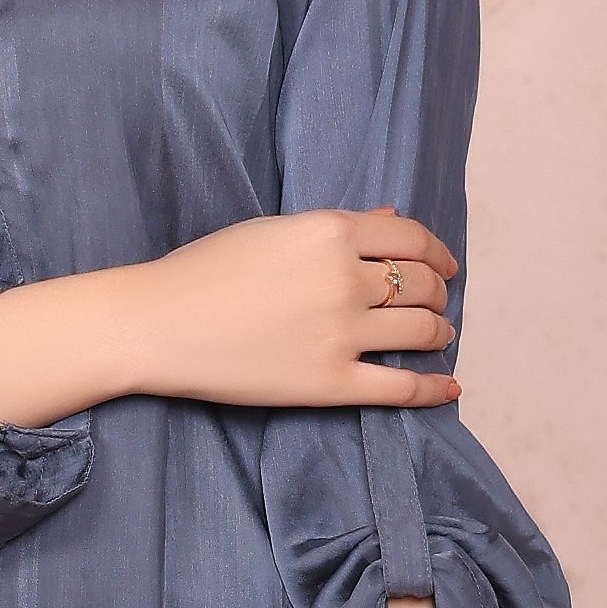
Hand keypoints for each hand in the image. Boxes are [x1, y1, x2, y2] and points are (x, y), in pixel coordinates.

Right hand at [121, 210, 460, 410]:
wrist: (158, 324)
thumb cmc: (205, 271)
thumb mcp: (272, 230)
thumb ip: (335, 226)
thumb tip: (390, 218)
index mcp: (330, 232)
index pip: (411, 238)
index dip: (437, 252)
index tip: (443, 265)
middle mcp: (345, 280)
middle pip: (421, 285)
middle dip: (437, 292)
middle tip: (436, 302)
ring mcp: (341, 334)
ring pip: (421, 331)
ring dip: (439, 331)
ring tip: (438, 335)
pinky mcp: (330, 383)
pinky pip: (399, 388)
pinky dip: (433, 389)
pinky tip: (449, 386)